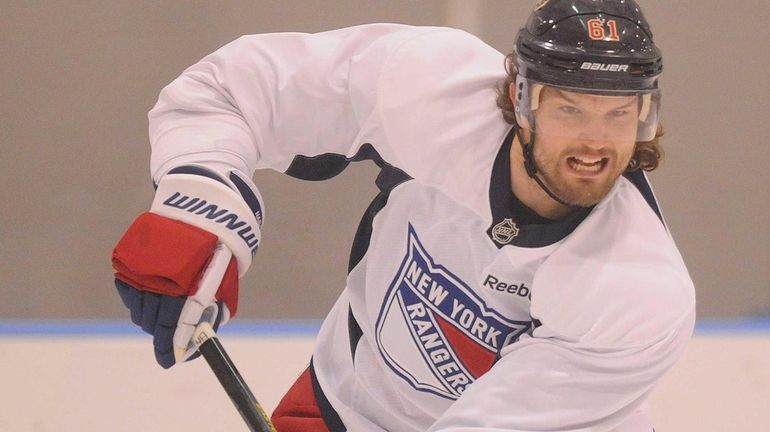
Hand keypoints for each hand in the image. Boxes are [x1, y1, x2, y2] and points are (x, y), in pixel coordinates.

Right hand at [112, 165, 263, 367]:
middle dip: (163, 336)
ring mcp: (142, 268)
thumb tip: (203, 335)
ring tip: (162, 319)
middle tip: (170, 345)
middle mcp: (161, 277)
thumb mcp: (225, 274)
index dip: (172, 347)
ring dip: (150, 320)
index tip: (171, 360)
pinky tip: (151, 299)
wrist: (200, 203)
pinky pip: (129, 291)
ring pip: (139, 310)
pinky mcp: (130, 258)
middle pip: (155, 321)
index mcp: (188, 283)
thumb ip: (214, 304)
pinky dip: (137, 300)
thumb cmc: (220, 244)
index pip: (175, 325)